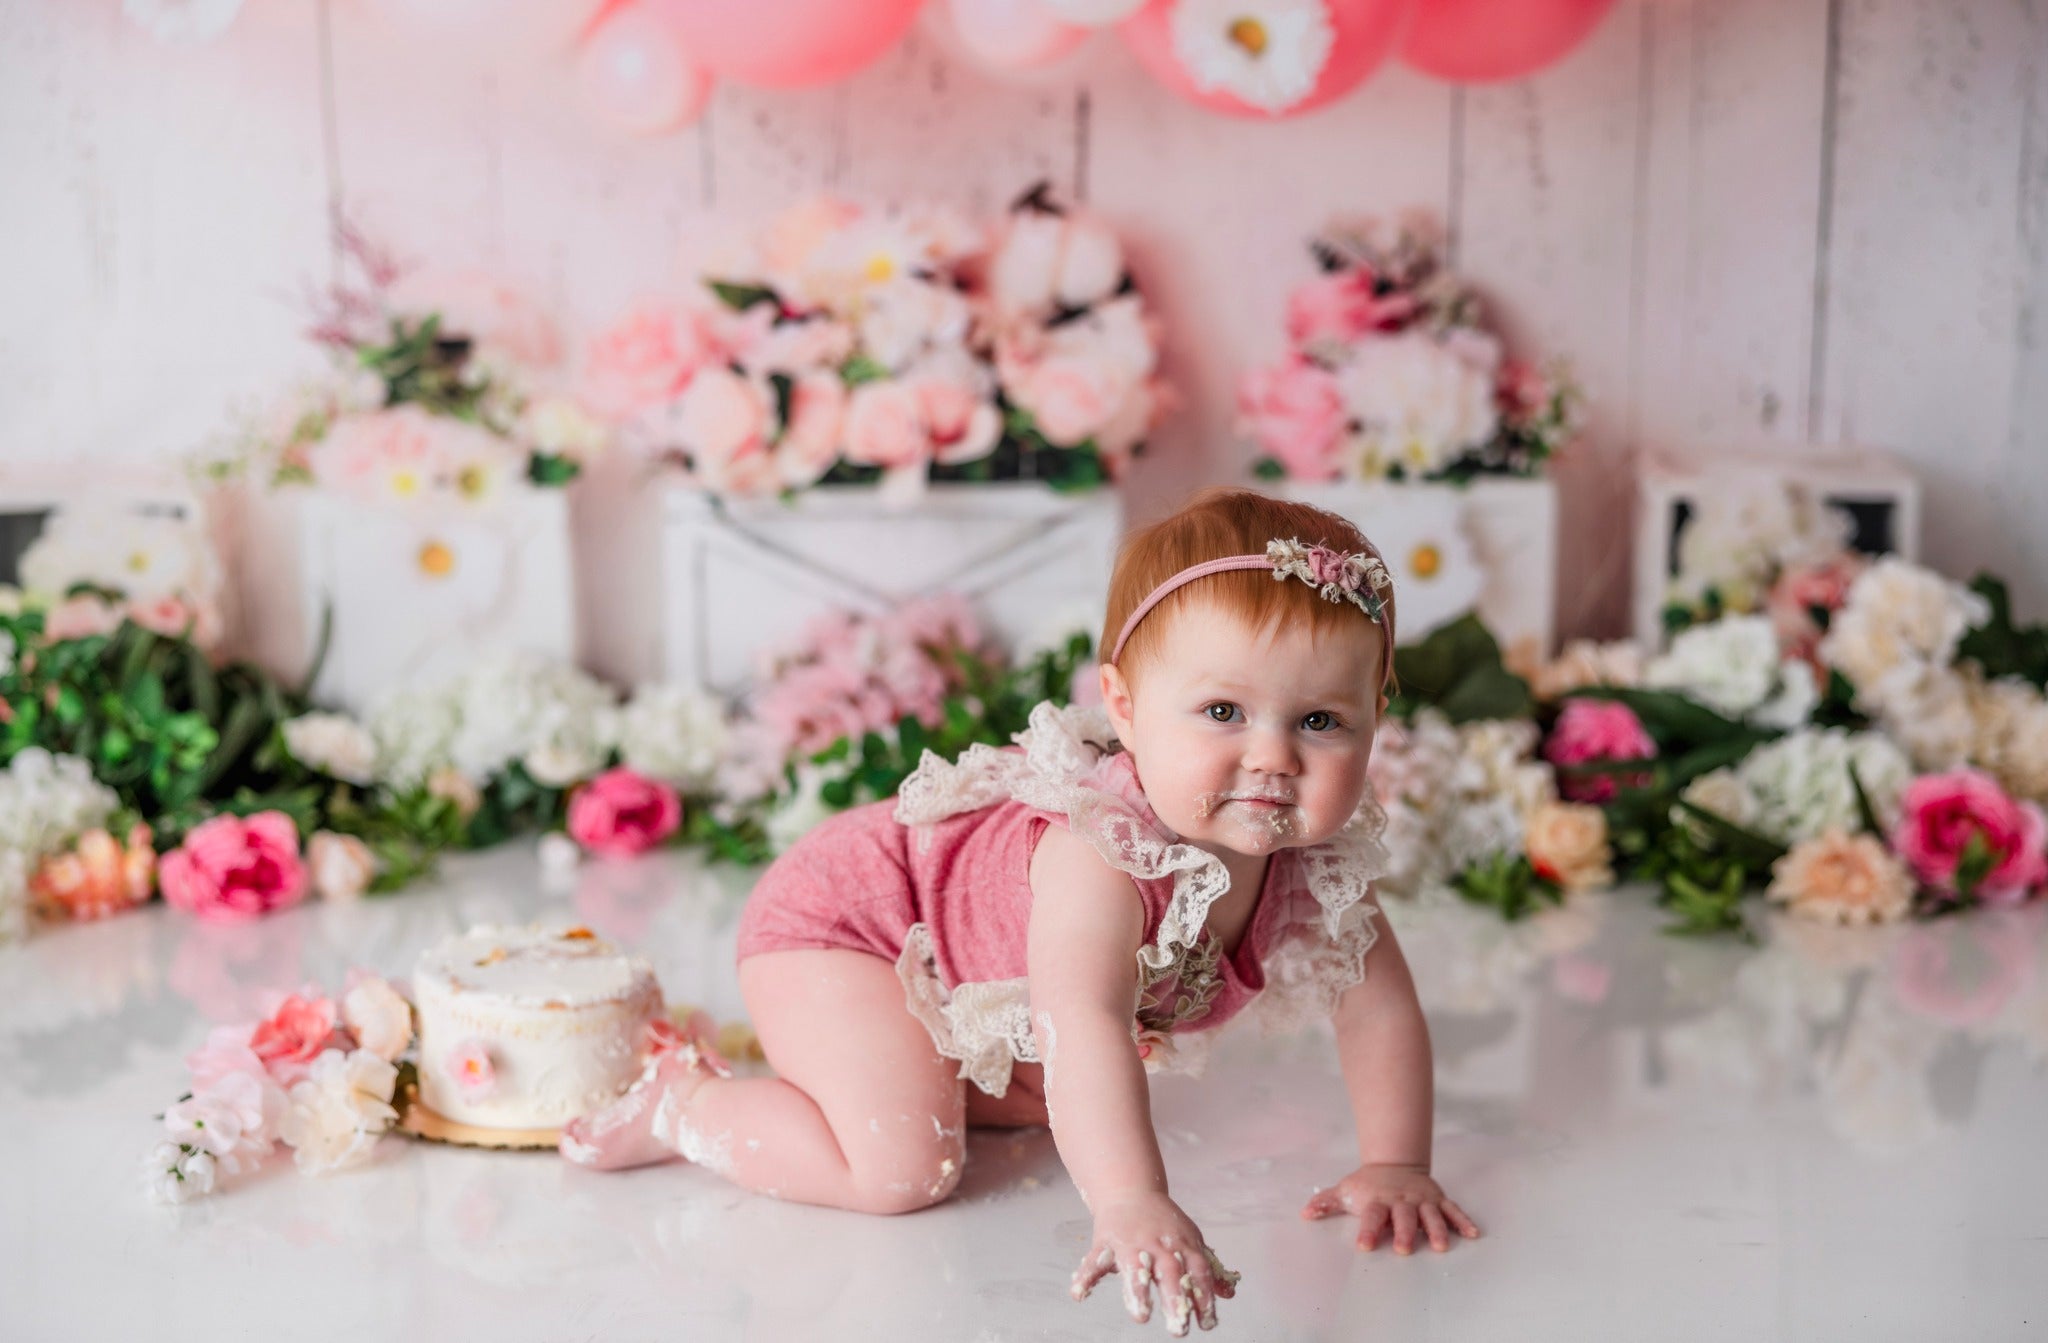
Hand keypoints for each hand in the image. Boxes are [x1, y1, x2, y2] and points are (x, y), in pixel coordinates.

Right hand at [1070, 1189, 1239, 1335]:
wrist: (1130, 1191)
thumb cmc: (1164, 1222)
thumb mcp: (1190, 1240)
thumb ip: (1207, 1269)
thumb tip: (1228, 1294)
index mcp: (1183, 1244)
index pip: (1198, 1273)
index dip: (1204, 1298)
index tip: (1207, 1324)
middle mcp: (1159, 1244)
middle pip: (1170, 1273)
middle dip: (1175, 1301)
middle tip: (1179, 1331)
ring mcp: (1131, 1242)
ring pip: (1135, 1268)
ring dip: (1138, 1292)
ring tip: (1141, 1316)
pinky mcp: (1106, 1241)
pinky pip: (1094, 1260)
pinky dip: (1085, 1277)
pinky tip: (1078, 1294)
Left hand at [1301, 1163, 1480, 1253]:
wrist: (1393, 1163)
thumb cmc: (1367, 1185)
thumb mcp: (1346, 1191)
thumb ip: (1326, 1203)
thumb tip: (1305, 1213)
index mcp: (1378, 1200)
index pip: (1371, 1216)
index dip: (1368, 1230)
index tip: (1364, 1247)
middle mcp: (1401, 1201)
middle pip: (1403, 1217)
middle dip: (1404, 1232)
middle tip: (1403, 1249)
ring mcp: (1421, 1200)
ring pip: (1430, 1215)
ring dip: (1437, 1230)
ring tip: (1441, 1246)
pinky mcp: (1437, 1199)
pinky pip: (1452, 1210)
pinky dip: (1462, 1221)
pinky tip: (1473, 1234)